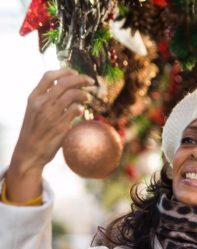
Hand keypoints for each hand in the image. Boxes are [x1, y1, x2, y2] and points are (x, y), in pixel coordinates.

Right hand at [5, 69, 93, 201]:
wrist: (30, 152)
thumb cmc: (34, 131)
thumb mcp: (34, 111)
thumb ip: (45, 99)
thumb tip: (62, 88)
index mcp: (33, 98)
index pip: (48, 76)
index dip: (64, 72)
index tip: (75, 72)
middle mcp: (41, 104)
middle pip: (64, 83)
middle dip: (80, 79)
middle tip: (90, 81)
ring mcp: (51, 115)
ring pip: (71, 95)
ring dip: (83, 94)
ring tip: (88, 97)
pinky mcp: (60, 126)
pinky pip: (75, 110)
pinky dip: (80, 107)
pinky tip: (81, 110)